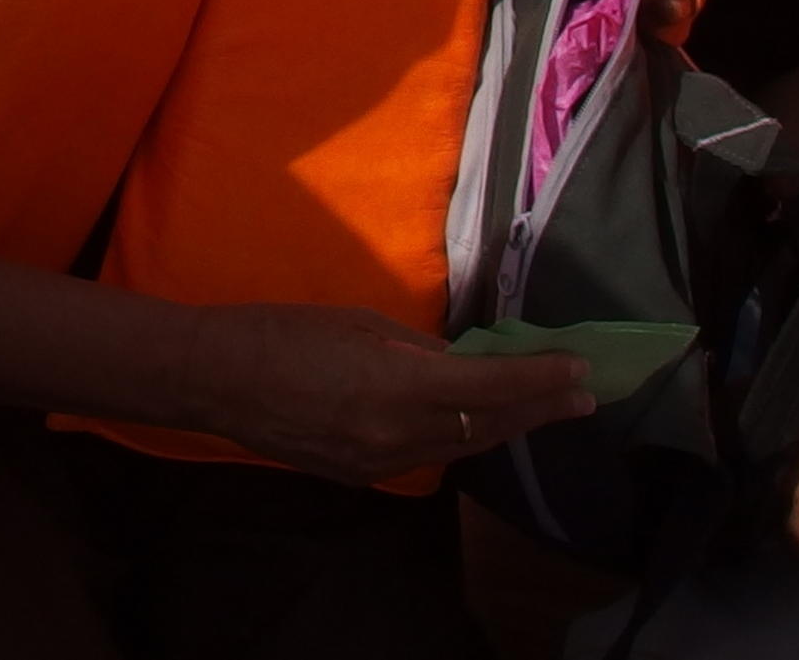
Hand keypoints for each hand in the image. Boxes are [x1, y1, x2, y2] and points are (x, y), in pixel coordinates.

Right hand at [193, 305, 591, 483]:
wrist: (215, 380)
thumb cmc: (281, 332)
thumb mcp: (357, 323)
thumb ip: (418, 349)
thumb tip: (462, 363)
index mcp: (398, 388)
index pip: (491, 388)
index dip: (541, 379)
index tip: (581, 369)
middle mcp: (401, 436)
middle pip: (489, 426)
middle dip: (539, 409)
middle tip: (583, 396)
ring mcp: (383, 464)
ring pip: (462, 446)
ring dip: (503, 425)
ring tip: (539, 406)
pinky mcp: (364, 476)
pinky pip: (427, 455)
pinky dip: (458, 436)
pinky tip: (470, 421)